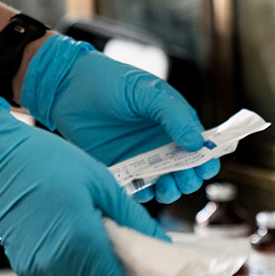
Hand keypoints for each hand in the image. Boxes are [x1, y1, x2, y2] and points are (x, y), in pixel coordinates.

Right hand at [0, 96, 167, 275]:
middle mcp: (57, 263)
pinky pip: (65, 271)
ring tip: (112, 234)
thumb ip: (134, 221)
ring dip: (104, 266)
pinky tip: (84, 231)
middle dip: (128, 275)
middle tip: (144, 253)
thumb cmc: (49, 162)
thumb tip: (160, 245)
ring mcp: (38, 266)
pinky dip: (81, 259)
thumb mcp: (104, 185)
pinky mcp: (26, 265)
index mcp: (80, 242)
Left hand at [20, 35, 219, 203]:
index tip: (207, 166)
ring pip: (165, 182)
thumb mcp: (148, 92)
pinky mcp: (120, 168)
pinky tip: (144, 190)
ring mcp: (141, 157)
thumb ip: (174, 116)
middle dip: (191, 177)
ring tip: (167, 188)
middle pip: (187, 168)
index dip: (208, 158)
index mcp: (174, 122)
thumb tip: (197, 143)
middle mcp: (161, 142)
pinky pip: (138, 188)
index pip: (200, 144)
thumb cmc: (110, 81)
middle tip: (185, 178)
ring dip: (172, 189)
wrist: (66, 88)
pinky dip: (144, 194)